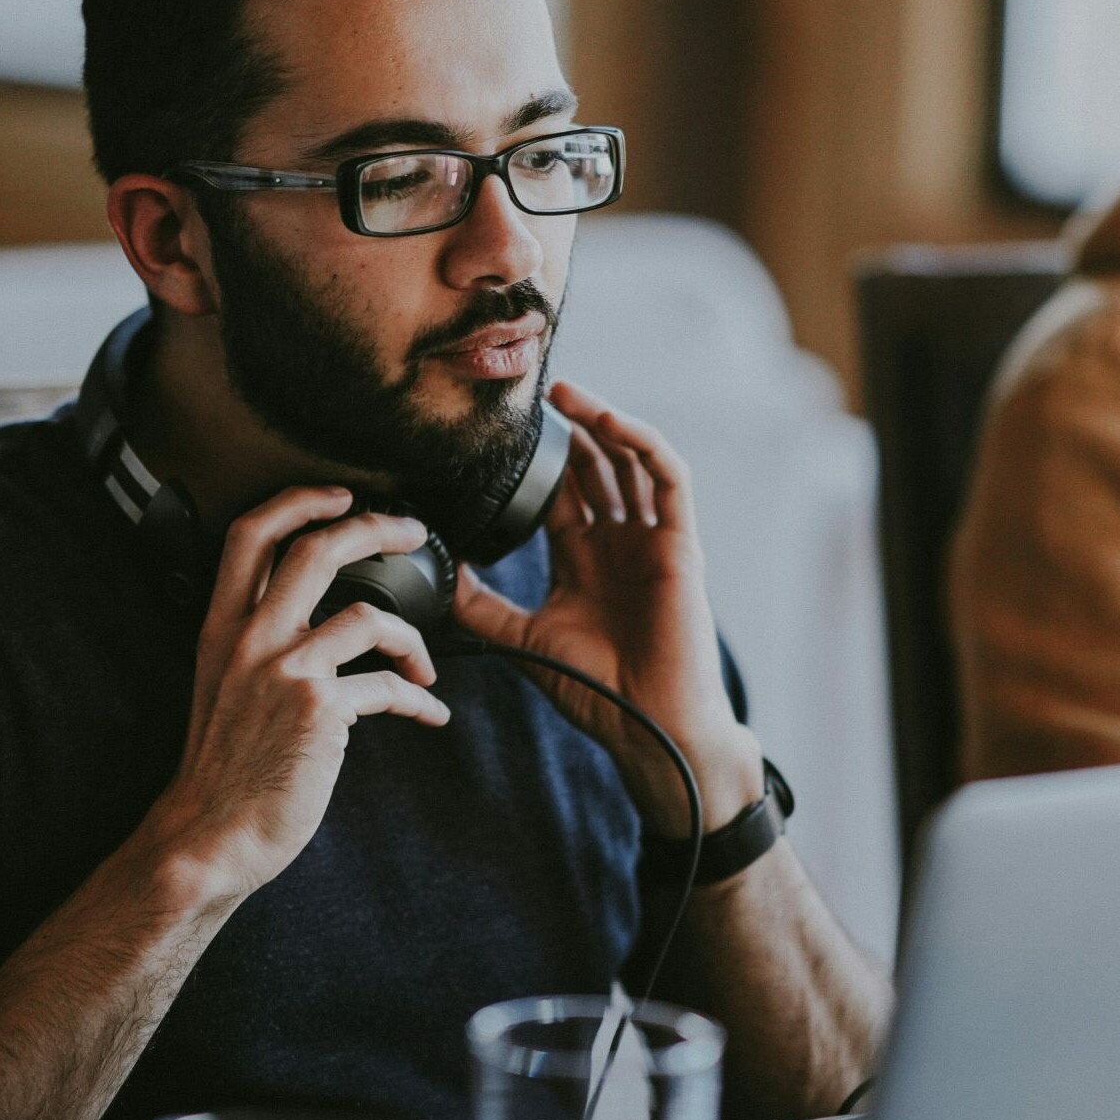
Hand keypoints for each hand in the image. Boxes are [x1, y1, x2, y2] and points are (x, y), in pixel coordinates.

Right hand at [143, 487, 448, 902]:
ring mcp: (284, 671)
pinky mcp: (319, 709)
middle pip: (316, 549)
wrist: (210, 836)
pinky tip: (430, 714)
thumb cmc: (223, 769)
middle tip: (411, 531)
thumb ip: (258, 645)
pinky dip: (419, 700)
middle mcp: (250, 639)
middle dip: (375, 527)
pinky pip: (388, 686)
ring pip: (368, 615)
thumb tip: (315, 623)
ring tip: (427, 664)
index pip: (249, 535)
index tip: (340, 495)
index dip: (298, 500)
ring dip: (414, 638)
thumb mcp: (222, 687)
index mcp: (222, 628)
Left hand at [451, 381, 763, 837]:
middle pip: (596, 465)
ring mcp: (651, 539)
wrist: (649, 726)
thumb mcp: (523, 639)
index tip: (503, 428)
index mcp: (584, 558)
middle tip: (535, 393)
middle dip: (569, 428)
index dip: (539, 457)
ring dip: (602, 422)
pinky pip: (670, 478)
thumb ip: (481, 605)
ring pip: (632, 461)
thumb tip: (438, 573)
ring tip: (566, 394)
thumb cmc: (597, 690)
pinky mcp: (681, 543)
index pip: (562, 490)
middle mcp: (619, 541)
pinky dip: (644, 444)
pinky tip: (611, 423)